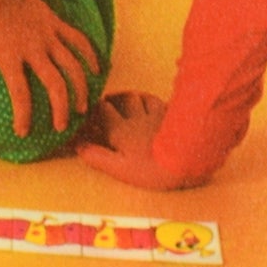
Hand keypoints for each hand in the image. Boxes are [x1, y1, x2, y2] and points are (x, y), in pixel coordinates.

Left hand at [0, 0, 98, 135]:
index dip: (23, 116)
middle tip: (61, 127)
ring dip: (80, 88)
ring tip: (82, 107)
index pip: (20, 93)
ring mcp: (48, 36)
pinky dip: (90, 55)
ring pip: (72, 66)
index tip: (23, 132)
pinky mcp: (56, 24)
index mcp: (9, 57)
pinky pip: (79, 40)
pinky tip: (97, 69)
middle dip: (61, 109)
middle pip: (56, 84)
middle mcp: (33, 49)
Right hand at [76, 91, 206, 189]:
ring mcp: (157, 114)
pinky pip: (162, 102)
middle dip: (113, 99)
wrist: (189, 159)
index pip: (102, 110)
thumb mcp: (120, 169)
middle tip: (108, 103)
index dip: (95, 108)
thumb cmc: (152, 169)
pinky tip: (155, 105)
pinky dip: (155, 101)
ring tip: (130, 101)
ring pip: (142, 97)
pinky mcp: (175, 116)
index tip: (90, 110)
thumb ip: (97, 157)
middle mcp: (136, 117)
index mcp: (121, 130)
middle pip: (122, 99)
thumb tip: (77, 146)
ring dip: (134, 97)